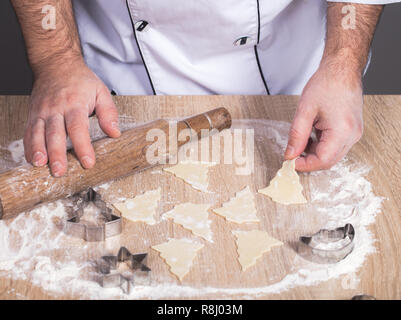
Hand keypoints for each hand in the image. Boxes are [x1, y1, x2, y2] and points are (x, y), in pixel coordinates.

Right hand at [24, 59, 120, 176]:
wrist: (56, 64)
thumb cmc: (80, 80)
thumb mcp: (100, 92)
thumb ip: (108, 113)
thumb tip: (115, 132)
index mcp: (74, 104)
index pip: (78, 128)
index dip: (83, 146)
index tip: (88, 162)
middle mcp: (56, 109)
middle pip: (55, 134)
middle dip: (57, 153)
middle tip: (60, 170)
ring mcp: (42, 112)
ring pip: (38, 133)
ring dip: (38, 151)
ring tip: (41, 165)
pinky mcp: (32, 115)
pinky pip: (29, 132)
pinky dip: (28, 146)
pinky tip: (32, 159)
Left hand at [284, 57, 363, 171]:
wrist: (342, 69)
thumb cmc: (327, 84)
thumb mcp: (305, 110)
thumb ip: (296, 135)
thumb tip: (290, 154)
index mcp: (342, 131)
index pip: (323, 160)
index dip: (305, 164)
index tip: (290, 161)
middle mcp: (352, 135)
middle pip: (328, 161)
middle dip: (309, 160)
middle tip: (292, 153)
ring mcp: (354, 133)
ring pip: (332, 155)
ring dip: (314, 152)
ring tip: (301, 138)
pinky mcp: (352, 130)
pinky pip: (335, 146)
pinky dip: (321, 145)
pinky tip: (311, 134)